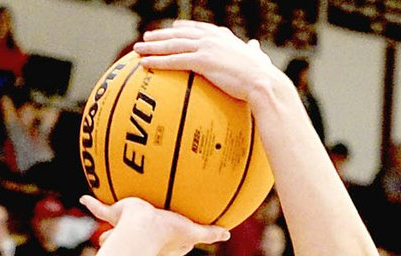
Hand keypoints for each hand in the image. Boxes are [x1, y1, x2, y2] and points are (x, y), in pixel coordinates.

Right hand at [80, 195, 228, 255]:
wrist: (141, 230)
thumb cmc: (165, 233)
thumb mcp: (191, 232)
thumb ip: (208, 233)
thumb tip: (227, 234)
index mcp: (160, 241)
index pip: (166, 243)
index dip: (169, 241)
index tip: (170, 235)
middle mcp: (141, 236)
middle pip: (140, 236)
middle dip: (139, 236)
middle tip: (134, 229)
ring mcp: (124, 227)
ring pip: (116, 228)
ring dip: (110, 225)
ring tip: (106, 215)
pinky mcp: (114, 216)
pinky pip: (99, 209)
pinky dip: (91, 205)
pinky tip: (83, 199)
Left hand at [134, 21, 278, 103]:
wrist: (263, 83)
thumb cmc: (263, 75)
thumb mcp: (257, 58)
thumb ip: (253, 51)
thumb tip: (256, 46)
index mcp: (222, 37)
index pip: (199, 28)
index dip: (183, 27)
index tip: (173, 28)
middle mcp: (211, 38)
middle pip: (179, 34)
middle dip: (161, 35)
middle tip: (146, 37)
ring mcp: (206, 47)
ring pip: (172, 45)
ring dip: (152, 46)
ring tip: (138, 49)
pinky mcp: (202, 61)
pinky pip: (174, 60)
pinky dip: (158, 61)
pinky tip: (145, 63)